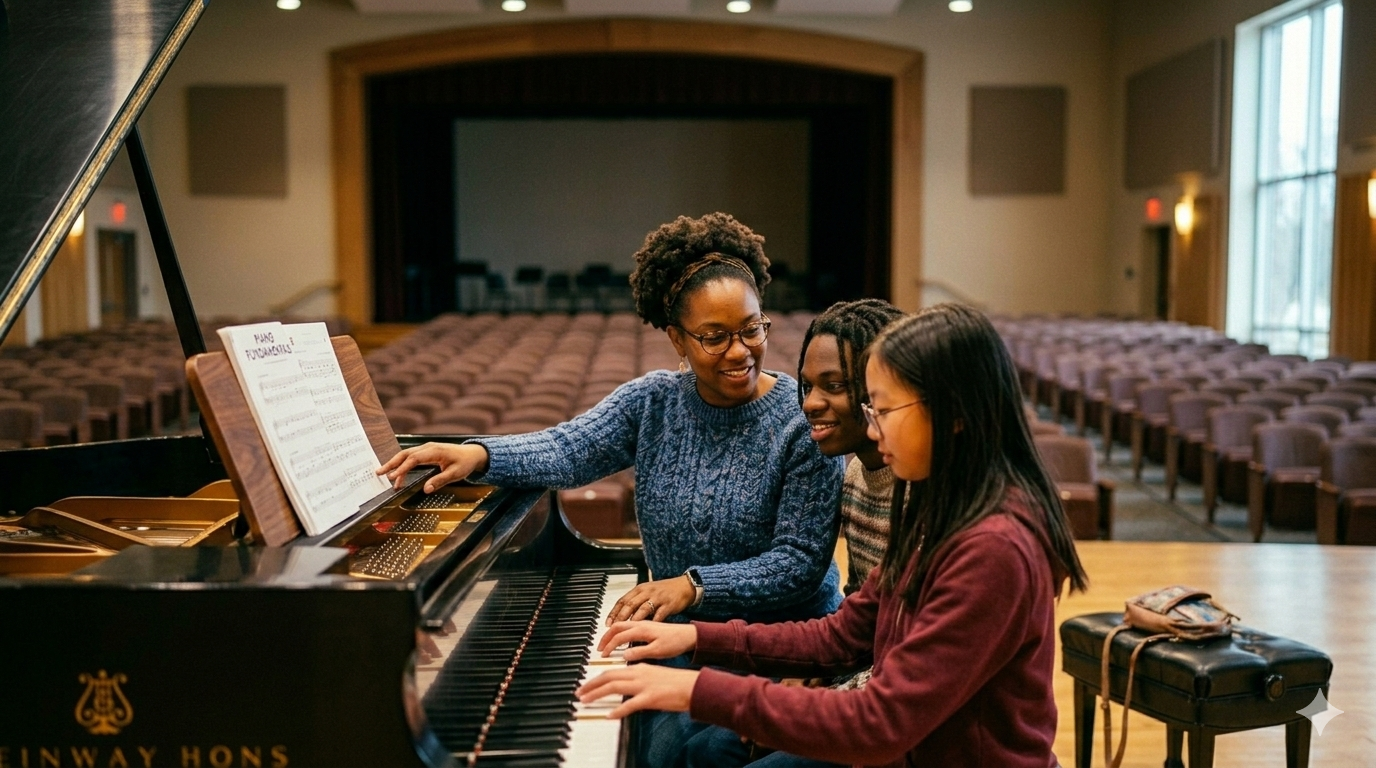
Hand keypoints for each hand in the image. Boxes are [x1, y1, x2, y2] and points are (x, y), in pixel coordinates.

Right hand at [376, 442, 489, 492]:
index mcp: (435, 451)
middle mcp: (428, 448)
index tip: (393, 477)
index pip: (414, 459)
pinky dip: (402, 464)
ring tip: (383, 474)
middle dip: (391, 463)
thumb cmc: (465, 463)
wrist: (472, 454)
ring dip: (394, 463)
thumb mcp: (455, 474)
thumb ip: (440, 481)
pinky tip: (397, 474)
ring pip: (406, 454)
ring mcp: (426, 448)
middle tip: (379, 472)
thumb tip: (426, 489)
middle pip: (405, 454)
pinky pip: (410, 456)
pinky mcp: (426, 452)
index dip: (402, 468)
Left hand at [576, 664, 698, 719]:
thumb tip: (625, 687)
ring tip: (586, 700)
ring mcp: (644, 685)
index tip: (586, 685)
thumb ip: (638, 680)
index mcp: (639, 668)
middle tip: (580, 692)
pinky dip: (618, 710)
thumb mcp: (653, 676)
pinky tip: (610, 715)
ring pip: (614, 686)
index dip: (596, 679)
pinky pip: (630, 704)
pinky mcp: (651, 698)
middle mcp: (639, 673)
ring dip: (597, 693)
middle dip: (591, 684)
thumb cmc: (676, 683)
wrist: (693, 686)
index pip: (612, 671)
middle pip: (608, 676)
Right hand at [597, 620, 697, 661]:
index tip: (603, 655)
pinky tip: (620, 637)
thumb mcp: (658, 651)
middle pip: (617, 626)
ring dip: (611, 631)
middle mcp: (641, 623)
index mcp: (642, 629)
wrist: (690, 634)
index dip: (609, 646)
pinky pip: (628, 623)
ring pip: (622, 623)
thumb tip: (623, 655)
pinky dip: (619, 629)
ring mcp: (644, 623)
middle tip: (599, 647)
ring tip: (605, 642)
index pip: (619, 636)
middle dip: (606, 636)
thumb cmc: (676, 642)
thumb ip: (640, 652)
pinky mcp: (648, 625)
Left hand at [607, 576, 696, 623]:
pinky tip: (647, 632)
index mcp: (639, 589)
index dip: (614, 613)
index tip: (607, 624)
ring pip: (643, 610)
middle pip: (630, 605)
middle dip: (620, 618)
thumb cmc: (663, 592)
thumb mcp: (647, 593)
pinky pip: (659, 615)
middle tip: (614, 631)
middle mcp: (647, 592)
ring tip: (627, 633)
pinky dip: (652, 624)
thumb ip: (635, 604)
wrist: (684, 586)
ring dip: (634, 621)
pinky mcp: (669, 604)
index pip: (623, 600)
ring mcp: (658, 598)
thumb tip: (620, 619)